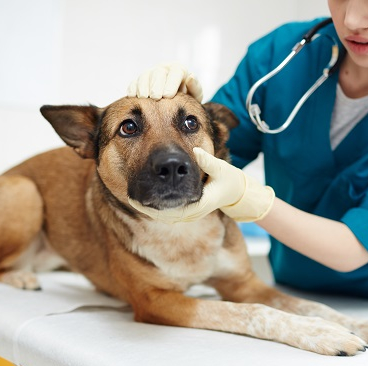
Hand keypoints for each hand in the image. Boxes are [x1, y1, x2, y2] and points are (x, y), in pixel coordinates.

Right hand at [126, 62, 203, 101]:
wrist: (175, 103)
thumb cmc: (187, 98)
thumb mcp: (195, 95)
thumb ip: (195, 88)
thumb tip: (191, 77)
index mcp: (178, 69)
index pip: (175, 71)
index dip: (171, 83)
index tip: (168, 95)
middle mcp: (164, 69)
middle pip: (158, 72)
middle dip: (156, 85)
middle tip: (156, 97)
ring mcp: (150, 74)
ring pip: (145, 76)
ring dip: (143, 87)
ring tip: (144, 98)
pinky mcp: (139, 81)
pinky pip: (134, 82)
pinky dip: (133, 88)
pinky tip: (133, 96)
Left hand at [128, 148, 274, 222]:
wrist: (239, 192)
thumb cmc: (231, 180)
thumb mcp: (221, 169)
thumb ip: (208, 161)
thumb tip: (198, 151)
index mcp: (195, 205)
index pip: (167, 210)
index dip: (148, 204)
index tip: (133, 194)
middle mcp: (189, 213)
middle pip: (161, 213)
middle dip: (145, 205)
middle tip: (127, 194)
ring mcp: (187, 212)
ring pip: (162, 213)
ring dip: (148, 205)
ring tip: (132, 195)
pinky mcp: (186, 209)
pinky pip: (167, 210)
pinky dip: (155, 204)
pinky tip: (145, 196)